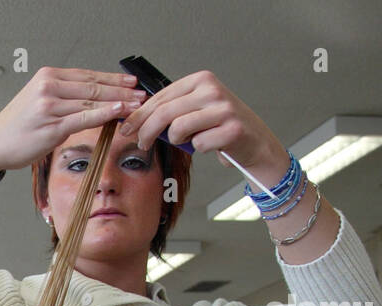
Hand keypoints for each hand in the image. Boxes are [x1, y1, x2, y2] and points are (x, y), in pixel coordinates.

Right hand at [0, 66, 144, 173]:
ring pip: (92, 100)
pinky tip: (118, 112)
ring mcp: (50, 105)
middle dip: (121, 90)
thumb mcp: (39, 102)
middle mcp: (49, 87)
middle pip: (93, 85)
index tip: (130, 82)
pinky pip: (84, 117)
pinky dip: (104, 113)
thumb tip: (92, 101)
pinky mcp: (52, 125)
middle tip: (140, 93)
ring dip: (118, 102)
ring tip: (136, 104)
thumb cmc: (16, 127)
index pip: (87, 75)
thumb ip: (64, 98)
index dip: (112, 78)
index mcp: (47, 77)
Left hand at [120, 70, 288, 185]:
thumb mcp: (196, 109)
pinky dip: (200, 149)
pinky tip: (211, 143)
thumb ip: (172, 109)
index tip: (127, 127)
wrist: (254, 140)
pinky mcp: (232, 128)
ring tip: (188, 140)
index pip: (161, 97)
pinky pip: (198, 144)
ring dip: (177, 141)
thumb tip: (137, 119)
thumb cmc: (221, 126)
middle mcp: (212, 90)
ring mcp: (223, 108)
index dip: (140, 115)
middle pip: (165, 113)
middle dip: (147, 131)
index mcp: (201, 80)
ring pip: (178, 129)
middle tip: (142, 143)